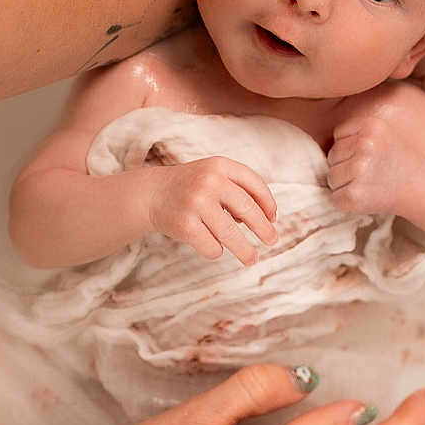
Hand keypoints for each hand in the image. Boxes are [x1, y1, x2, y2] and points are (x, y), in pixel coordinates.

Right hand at [147, 157, 278, 265]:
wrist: (151, 194)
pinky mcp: (185, 225)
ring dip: (245, 251)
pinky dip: (215, 250)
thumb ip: (238, 189)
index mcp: (220, 165)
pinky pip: (212, 247)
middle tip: (272, 241)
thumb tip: (266, 219)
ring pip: (232, 234)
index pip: (255, 185)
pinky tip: (210, 245)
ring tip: (252, 259)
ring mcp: (196, 202)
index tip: (273, 219)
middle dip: (264, 229)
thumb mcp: (213, 175)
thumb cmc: (190, 187)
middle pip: (248, 210)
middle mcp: (210, 181)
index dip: (268, 204)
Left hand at [326, 80, 424, 216]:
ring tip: (375, 183)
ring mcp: (359, 169)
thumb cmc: (420, 152)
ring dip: (348, 184)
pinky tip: (371, 198)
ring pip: (332, 177)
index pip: (339, 134)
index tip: (375, 155)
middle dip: (348, 165)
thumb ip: (371, 109)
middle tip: (376, 172)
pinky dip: (349, 203)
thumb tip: (335, 101)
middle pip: (333, 155)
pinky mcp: (355, 194)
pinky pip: (336, 199)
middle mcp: (364, 143)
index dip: (354, 147)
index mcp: (372, 123)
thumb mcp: (401, 112)